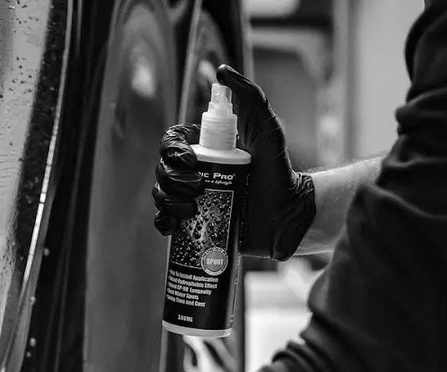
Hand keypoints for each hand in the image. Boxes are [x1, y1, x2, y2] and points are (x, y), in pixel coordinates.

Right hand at [153, 65, 315, 260]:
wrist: (285, 214)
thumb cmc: (278, 169)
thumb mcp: (267, 128)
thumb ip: (250, 96)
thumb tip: (222, 70)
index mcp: (204, 146)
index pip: (172, 141)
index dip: (172, 151)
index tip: (192, 161)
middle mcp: (193, 170)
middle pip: (163, 169)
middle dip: (173, 179)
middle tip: (198, 188)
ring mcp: (190, 197)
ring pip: (161, 194)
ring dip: (169, 201)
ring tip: (193, 209)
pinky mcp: (191, 223)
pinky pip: (164, 221)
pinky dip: (163, 222)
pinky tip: (173, 226)